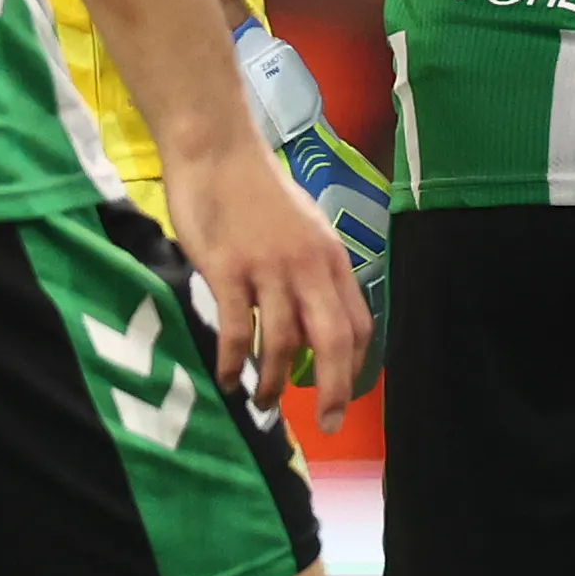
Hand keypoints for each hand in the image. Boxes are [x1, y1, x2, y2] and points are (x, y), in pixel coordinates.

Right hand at [167, 134, 375, 410]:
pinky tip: (226, 379)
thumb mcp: (303, 230)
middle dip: (332, 390)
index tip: (342, 393)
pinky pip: (234, 329)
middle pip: (331, 341)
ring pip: (281, 342)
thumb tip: (313, 321)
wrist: (217, 151)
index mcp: (331, 259)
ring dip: (273, 381)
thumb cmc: (256, 192)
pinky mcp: (227, 269)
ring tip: (264, 402)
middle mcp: (308, 267)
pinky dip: (231, 361)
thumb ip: (311, 273)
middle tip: (323, 424)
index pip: (357, 324)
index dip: (352, 365)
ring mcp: (268, 269)